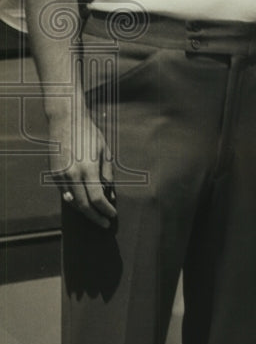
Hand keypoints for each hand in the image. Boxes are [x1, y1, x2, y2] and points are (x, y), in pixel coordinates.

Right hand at [49, 108, 115, 228]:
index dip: (106, 210)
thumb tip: (109, 194)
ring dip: (85, 212)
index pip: (97, 198)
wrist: (66, 120)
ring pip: (73, 202)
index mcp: (88, 169)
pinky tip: (83, 205)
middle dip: (96, 217)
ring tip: (96, 216)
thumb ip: (107, 173)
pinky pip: (65, 194)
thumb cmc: (89, 133)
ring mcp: (61, 175)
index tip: (113, 214)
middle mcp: (73, 174)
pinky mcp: (54, 174)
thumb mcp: (105, 151)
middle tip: (105, 223)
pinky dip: (75, 202)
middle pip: (84, 205)